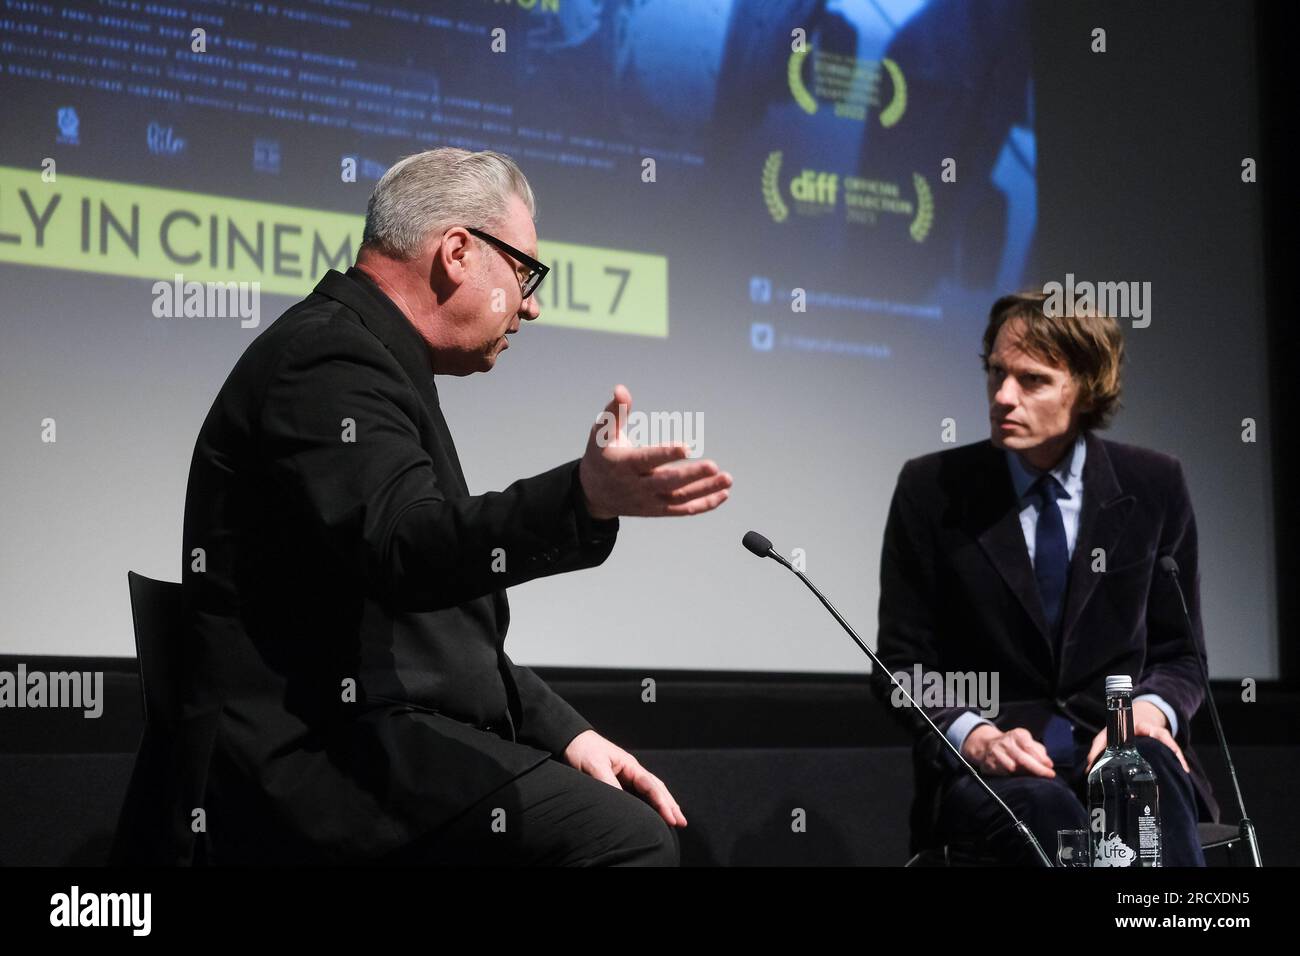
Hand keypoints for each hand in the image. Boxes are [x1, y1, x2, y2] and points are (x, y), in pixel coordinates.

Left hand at [563, 729, 686, 827]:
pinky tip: (652, 812)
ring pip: (651, 791)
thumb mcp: (595, 766)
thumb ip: (608, 782)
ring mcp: (627, 776)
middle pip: (657, 789)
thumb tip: (621, 801)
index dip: (662, 803)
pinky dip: (650, 803)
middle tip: (682, 822)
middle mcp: (632, 771)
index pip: (651, 786)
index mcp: (630, 765)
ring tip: (674, 818)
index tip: (672, 818)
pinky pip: (639, 794)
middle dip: (670, 805)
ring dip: (663, 804)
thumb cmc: (583, 750)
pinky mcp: (619, 781)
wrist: (571, 741)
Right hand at [578, 385, 732, 518]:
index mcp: (625, 464)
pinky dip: (704, 504)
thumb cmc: (601, 456)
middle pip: (667, 482)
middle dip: (691, 476)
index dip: (666, 454)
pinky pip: (683, 509)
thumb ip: (615, 412)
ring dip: (705, 490)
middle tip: (714, 466)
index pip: (647, 459)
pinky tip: (723, 494)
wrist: (593, 494)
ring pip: (680, 498)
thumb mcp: (602, 433)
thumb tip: (621, 389)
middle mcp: (638, 485)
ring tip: (727, 479)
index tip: (686, 447)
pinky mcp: (658, 509)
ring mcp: (649, 500)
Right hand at [962, 725, 1055, 777]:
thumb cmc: (1014, 745)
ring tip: (1026, 772)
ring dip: (1023, 773)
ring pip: (1012, 768)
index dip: (1041, 758)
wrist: (987, 745)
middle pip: (1022, 758)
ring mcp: (995, 752)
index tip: (1050, 766)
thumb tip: (1048, 764)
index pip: (1029, 747)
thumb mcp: (1027, 742)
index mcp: (1017, 735)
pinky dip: (1011, 775)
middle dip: (1037, 769)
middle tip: (1049, 775)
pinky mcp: (989, 763)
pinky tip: (1013, 773)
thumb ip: (1039, 751)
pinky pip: (1003, 773)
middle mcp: (1005, 742)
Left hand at [1085, 699, 1188, 773]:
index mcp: (1138, 726)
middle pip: (1163, 736)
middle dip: (1170, 747)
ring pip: (1171, 745)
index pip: (1148, 728)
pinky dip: (1179, 760)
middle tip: (1176, 762)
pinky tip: (1183, 771)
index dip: (1153, 732)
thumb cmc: (1119, 729)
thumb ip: (1098, 748)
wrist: (1134, 718)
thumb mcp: (1106, 735)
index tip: (1155, 735)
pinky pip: (1174, 751)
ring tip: (1182, 769)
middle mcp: (1151, 731)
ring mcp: (1159, 737)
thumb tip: (1089, 768)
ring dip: (1177, 756)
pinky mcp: (1164, 745)